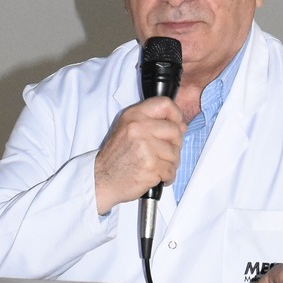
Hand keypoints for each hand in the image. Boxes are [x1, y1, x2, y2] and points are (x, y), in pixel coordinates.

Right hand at [94, 99, 185, 214]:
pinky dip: (167, 176)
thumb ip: (152, 123)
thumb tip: (181, 125)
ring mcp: (145, 147)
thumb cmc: (115, 157)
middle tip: (165, 153)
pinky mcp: (151, 165)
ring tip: (157, 166)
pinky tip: (156, 176)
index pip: (165, 104)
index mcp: (133, 116)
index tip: (177, 125)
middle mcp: (139, 128)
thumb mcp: (128, 130)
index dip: (176, 115)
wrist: (101, 179)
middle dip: (175, 145)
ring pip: (175, 152)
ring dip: (170, 163)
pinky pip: (171, 170)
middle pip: (175, 130)